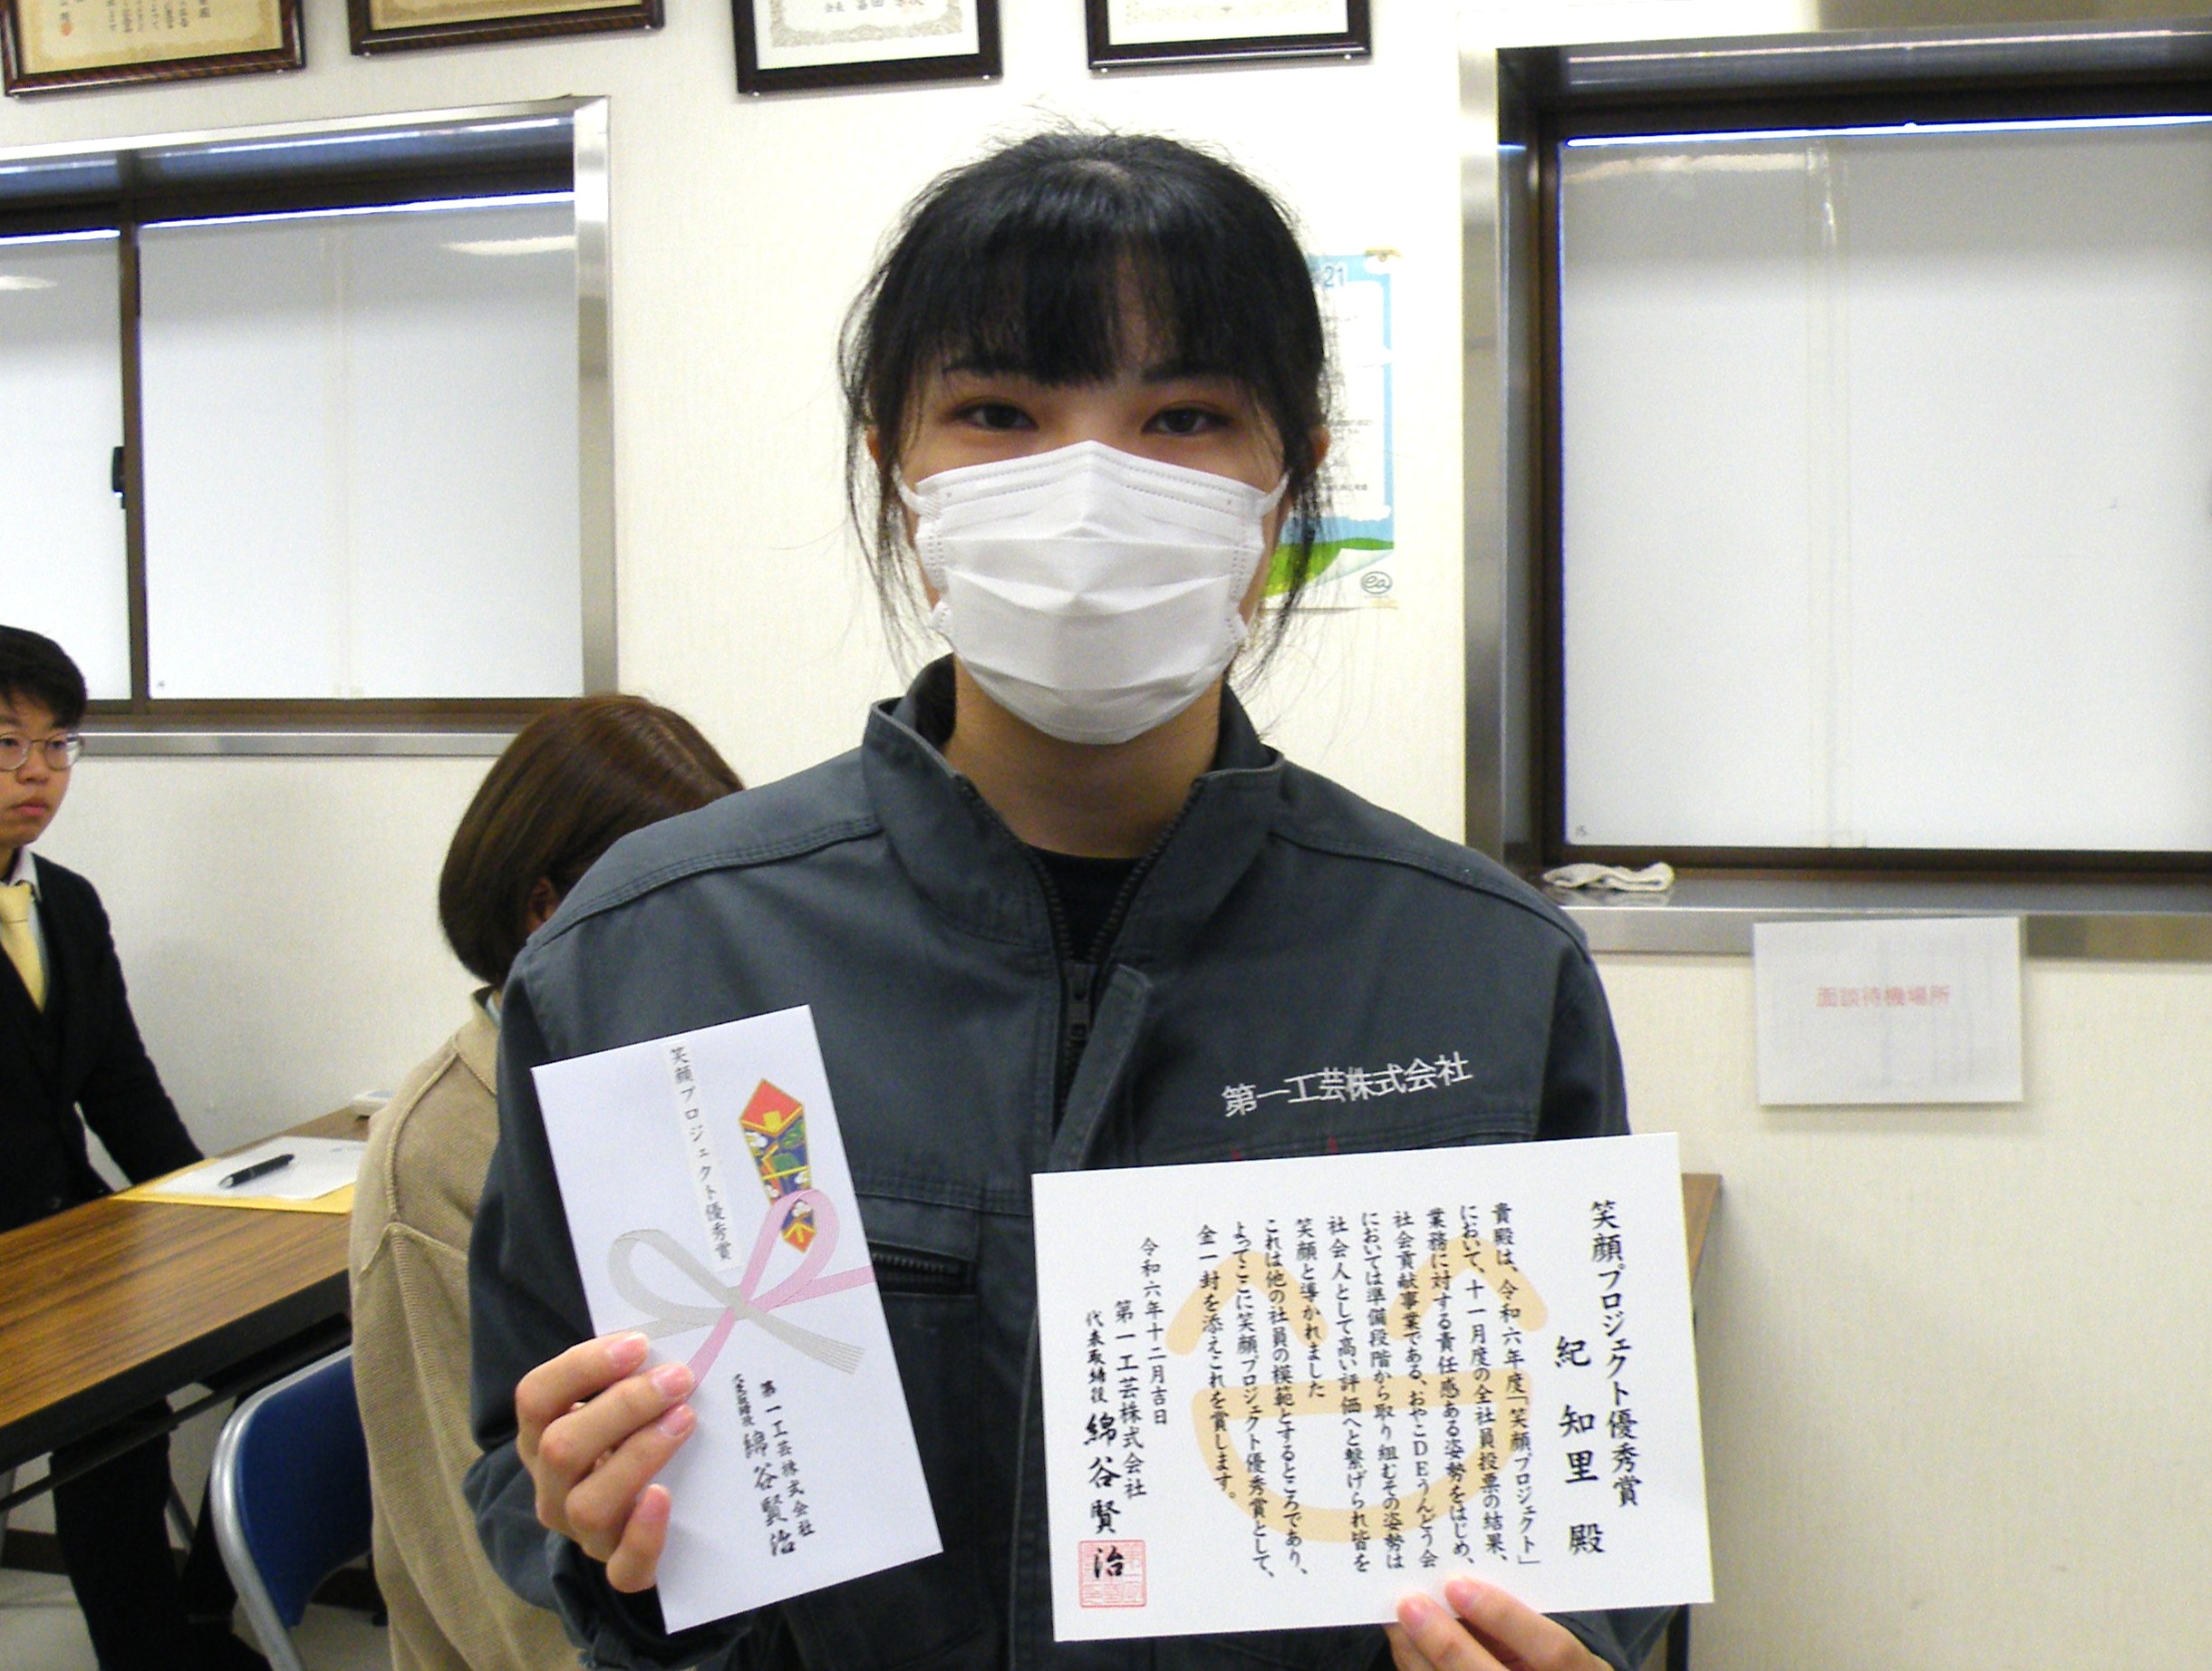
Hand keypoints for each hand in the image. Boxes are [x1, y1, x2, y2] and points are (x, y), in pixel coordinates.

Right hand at [515, 1330, 696, 1591]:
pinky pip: (623, 1569)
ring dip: (639, 1455)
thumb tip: (671, 1335)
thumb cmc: (630, 1437)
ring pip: (589, 1504)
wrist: (638, 1520)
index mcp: (541, 1436)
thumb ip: (628, 1374)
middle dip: (624, 1407)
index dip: (582, 1367)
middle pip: (562, 1447)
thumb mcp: (616, 1405)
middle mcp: (552, 1487)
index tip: (638, 1343)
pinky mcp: (619, 1567)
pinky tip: (664, 1496)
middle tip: (679, 1378)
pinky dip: (643, 1535)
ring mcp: (581, 1532)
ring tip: (684, 1419)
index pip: (536, 1398)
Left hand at [1386, 1576, 1605, 1670]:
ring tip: (1397, 1617)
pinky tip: (1404, 1639)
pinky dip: (1416, 1664)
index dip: (1506, 1618)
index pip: (1551, 1651)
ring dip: (1418, 1655)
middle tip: (1410, 1603)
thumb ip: (1520, 1615)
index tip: (1459, 1584)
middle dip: (1446, 1642)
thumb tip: (1460, 1582)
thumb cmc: (1552, 1657)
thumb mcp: (1553, 1635)